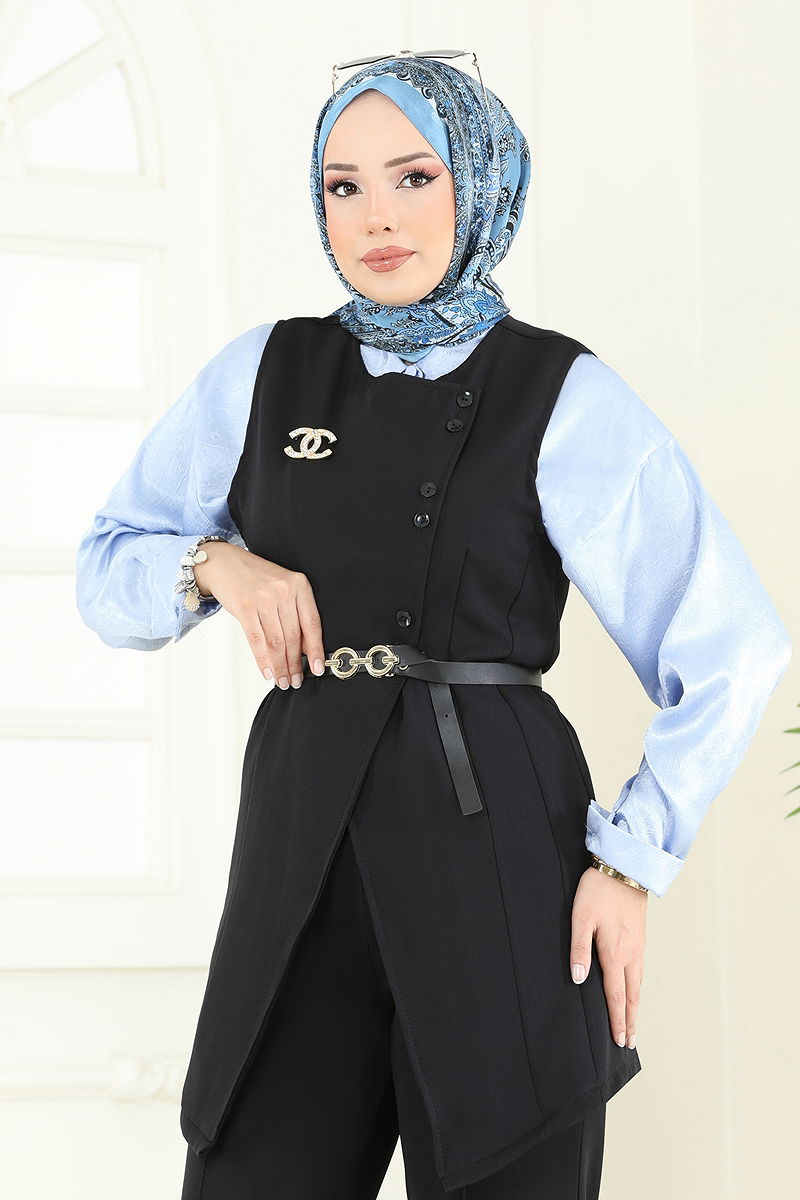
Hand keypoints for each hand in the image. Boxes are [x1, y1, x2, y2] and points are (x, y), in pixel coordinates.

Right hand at [193, 542, 325, 688]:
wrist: (225, 562)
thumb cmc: (255, 577)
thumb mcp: (282, 587)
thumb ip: (294, 613)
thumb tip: (305, 649)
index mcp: (299, 585)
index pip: (312, 623)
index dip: (316, 650)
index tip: (317, 668)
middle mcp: (284, 591)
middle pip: (293, 636)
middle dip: (295, 664)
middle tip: (296, 680)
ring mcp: (264, 599)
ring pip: (276, 642)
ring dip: (280, 667)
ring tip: (283, 680)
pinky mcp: (245, 607)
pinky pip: (257, 640)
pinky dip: (263, 660)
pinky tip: (267, 672)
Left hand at [569, 864, 646, 1050]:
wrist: (625, 867)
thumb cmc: (598, 891)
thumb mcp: (581, 917)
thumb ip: (579, 949)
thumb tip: (578, 979)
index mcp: (615, 953)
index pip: (616, 995)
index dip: (617, 1020)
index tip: (619, 1040)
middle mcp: (631, 954)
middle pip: (632, 996)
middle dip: (630, 1020)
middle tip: (629, 1042)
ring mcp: (638, 946)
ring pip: (638, 984)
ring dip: (635, 1006)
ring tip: (632, 1023)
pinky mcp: (640, 937)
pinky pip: (640, 970)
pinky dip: (637, 988)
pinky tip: (634, 989)